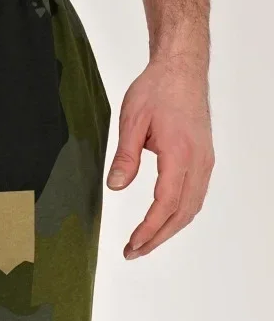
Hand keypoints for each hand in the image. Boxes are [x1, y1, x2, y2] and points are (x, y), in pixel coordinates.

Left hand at [106, 56, 214, 258]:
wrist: (182, 68)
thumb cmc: (158, 88)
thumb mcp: (132, 119)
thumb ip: (125, 156)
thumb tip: (115, 187)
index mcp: (180, 152)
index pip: (166, 203)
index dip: (149, 229)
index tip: (132, 244)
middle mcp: (198, 161)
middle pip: (182, 213)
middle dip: (157, 238)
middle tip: (133, 252)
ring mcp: (204, 161)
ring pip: (191, 208)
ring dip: (169, 230)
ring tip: (145, 243)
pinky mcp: (203, 159)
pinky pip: (195, 196)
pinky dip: (179, 215)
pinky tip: (162, 222)